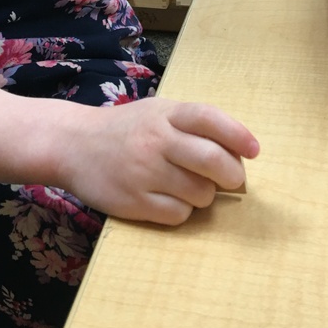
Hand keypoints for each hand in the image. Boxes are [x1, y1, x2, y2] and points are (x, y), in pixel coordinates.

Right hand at [62, 97, 259, 225]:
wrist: (72, 145)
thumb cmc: (126, 129)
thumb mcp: (157, 112)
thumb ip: (191, 125)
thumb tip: (238, 150)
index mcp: (165, 114)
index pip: (209, 119)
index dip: (238, 135)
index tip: (255, 150)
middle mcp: (156, 141)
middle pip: (212, 160)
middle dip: (233, 174)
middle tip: (233, 179)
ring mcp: (144, 172)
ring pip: (200, 193)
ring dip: (206, 195)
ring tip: (191, 187)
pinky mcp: (134, 202)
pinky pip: (179, 215)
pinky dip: (184, 211)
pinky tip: (170, 199)